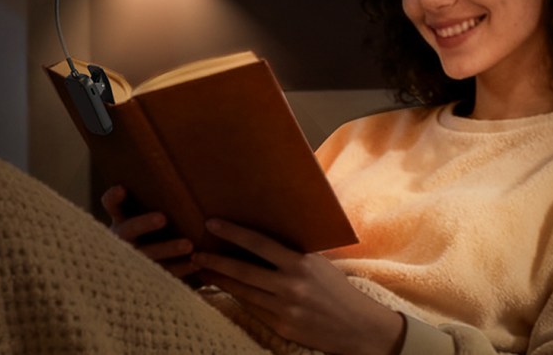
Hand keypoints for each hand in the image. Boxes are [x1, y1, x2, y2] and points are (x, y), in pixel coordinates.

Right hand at [101, 185, 198, 278]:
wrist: (144, 273)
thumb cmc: (154, 232)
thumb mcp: (148, 215)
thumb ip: (159, 198)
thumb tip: (187, 162)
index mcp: (121, 221)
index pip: (111, 206)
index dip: (114, 198)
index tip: (122, 188)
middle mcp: (123, 240)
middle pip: (129, 231)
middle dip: (144, 223)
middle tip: (162, 217)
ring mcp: (134, 261)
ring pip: (148, 256)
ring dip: (167, 249)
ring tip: (189, 245)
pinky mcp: (149, 279)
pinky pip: (165, 274)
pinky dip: (181, 269)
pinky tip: (197, 263)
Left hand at [192, 219, 403, 354]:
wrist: (358, 327)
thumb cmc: (336, 289)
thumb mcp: (318, 263)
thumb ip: (291, 254)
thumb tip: (261, 238)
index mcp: (300, 263)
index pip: (259, 243)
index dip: (232, 232)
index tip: (211, 223)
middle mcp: (290, 285)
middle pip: (242, 270)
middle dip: (214, 261)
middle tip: (194, 253)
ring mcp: (284, 309)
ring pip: (242, 291)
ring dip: (218, 280)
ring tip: (201, 270)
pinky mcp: (281, 327)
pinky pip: (252, 309)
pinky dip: (236, 297)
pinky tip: (224, 289)